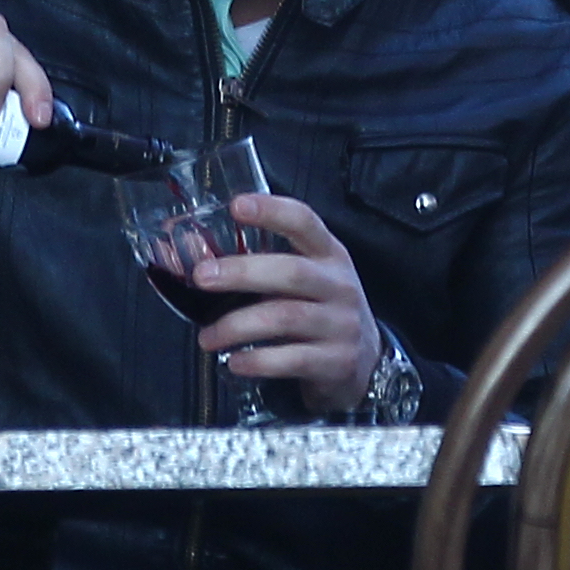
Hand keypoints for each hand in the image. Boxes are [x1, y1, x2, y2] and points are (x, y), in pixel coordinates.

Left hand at [188, 190, 383, 410]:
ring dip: (238, 326)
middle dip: (242, 273)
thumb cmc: (323, 310)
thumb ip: (269, 266)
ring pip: (286, 318)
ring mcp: (341, 325)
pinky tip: (235, 362)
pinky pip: (293, 359)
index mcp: (329, 255)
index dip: (272, 211)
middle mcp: (339, 286)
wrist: (367, 360)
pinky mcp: (337, 362)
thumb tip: (203, 263)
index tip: (236, 206)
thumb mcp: (311, 279)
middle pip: (292, 272)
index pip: (304, 222)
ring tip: (207, 336)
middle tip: (202, 277)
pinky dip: (258, 361)